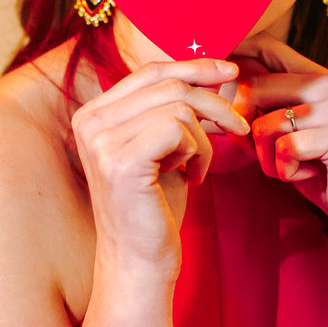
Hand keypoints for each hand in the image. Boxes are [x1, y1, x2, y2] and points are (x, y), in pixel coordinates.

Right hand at [72, 58, 250, 277]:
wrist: (140, 260)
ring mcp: (101, 140)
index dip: (194, 66)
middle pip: (168, 82)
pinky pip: (178, 129)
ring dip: (204, 138)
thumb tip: (209, 70)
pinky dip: (198, 152)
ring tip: (198, 168)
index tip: (230, 71)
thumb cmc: (155, 206)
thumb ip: (169, 109)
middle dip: (214, 102)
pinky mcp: (121, 161)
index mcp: (93, 113)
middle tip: (237, 126)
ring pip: (178, 106)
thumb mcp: (162, 147)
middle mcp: (89, 121)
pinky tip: (192, 178)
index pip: (150, 71)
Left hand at [230, 32, 327, 249]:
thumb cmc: (318, 169)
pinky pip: (283, 149)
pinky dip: (284, 171)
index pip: (265, 46)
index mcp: (315, 76)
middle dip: (242, 129)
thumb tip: (208, 88)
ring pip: (262, 124)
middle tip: (261, 154)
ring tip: (290, 166)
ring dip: (265, 158)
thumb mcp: (285, 132)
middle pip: (252, 88)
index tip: (214, 79)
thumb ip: (259, 107)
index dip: (233, 54)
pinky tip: (304, 174)